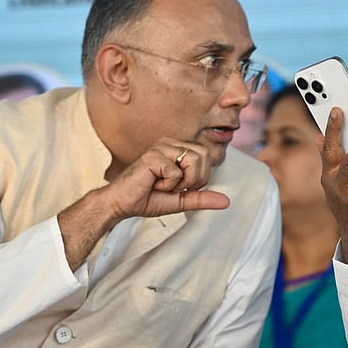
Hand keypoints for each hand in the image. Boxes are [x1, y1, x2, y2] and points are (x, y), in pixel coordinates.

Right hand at [104, 137, 229, 220]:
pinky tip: (152, 183)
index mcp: (177, 148)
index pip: (207, 156)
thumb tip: (226, 201)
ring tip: (163, 184)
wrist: (121, 204)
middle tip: (174, 187)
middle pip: (205, 155)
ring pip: (194, 160)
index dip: (199, 177)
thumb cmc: (146, 198)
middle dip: (195, 179)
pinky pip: (176, 172)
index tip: (180, 186)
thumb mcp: (181, 200)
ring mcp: (161, 147)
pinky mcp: (153, 155)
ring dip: (182, 181)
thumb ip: (202, 198)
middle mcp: (170, 143)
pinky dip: (167, 185)